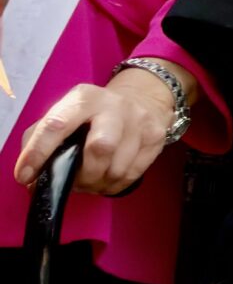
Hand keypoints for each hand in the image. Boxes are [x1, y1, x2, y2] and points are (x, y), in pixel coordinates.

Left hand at [15, 68, 185, 193]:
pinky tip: (108, 178)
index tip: (26, 175)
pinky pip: (133, 175)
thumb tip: (32, 173)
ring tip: (91, 180)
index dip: (38, 153)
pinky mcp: (156, 137)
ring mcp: (140, 121)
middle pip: (101, 147)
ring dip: (99, 183)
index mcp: (84, 98)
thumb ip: (41, 137)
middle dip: (85, 174)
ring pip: (118, 169)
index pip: (57, 125)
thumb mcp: (65, 113)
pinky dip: (115, 185)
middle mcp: (115, 106)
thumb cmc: (92, 114)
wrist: (141, 98)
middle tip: (75, 181)